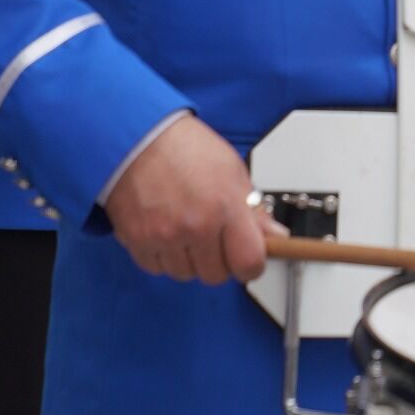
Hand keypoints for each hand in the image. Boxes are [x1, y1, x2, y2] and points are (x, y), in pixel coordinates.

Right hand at [101, 114, 277, 285]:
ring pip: (186, 274)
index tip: (248, 256)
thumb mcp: (232, 171)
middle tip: (214, 236)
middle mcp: (196, 226)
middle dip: (219, 260)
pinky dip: (163, 256)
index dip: (251, 264)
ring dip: (189, 258)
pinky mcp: (138, 241)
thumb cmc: (186, 149)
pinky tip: (165, 231)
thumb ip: (254, 210)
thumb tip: (276, 236)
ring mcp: (165, 236)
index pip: (249, 263)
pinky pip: (157, 268)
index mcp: (225, 207)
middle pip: (216, 275)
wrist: (139, 139)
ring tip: (186, 228)